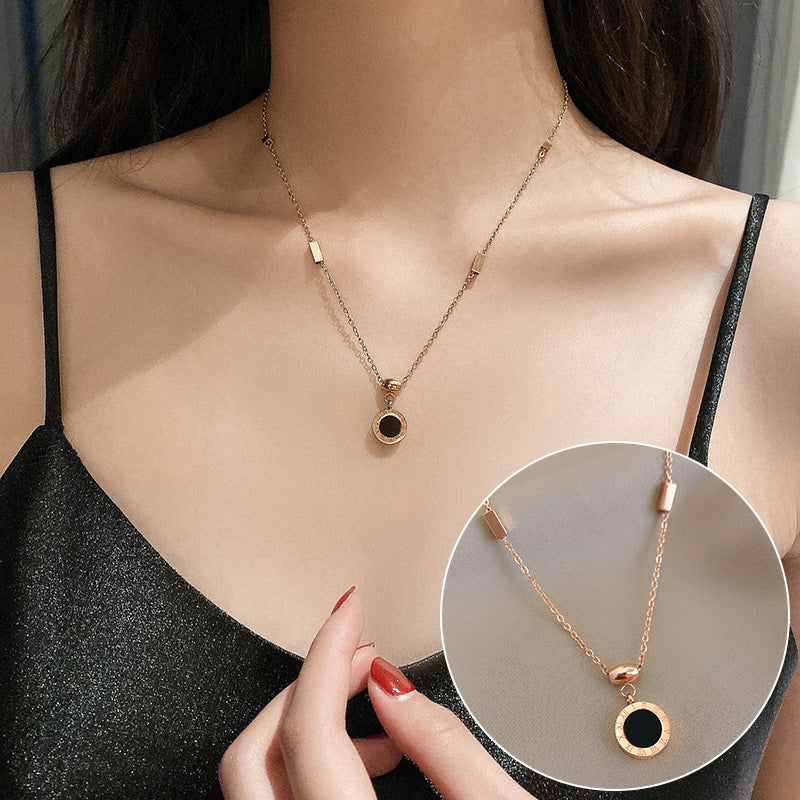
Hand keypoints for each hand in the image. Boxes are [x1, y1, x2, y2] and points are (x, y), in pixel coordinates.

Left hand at [218, 586, 534, 798]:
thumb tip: (391, 686)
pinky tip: (363, 769)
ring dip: (303, 731)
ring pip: (253, 789)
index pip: (311, 730)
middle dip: (305, 687)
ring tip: (377, 721)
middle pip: (253, 757)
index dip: (328, 653)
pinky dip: (305, 773)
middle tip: (359, 656)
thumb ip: (445, 749)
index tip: (350, 609)